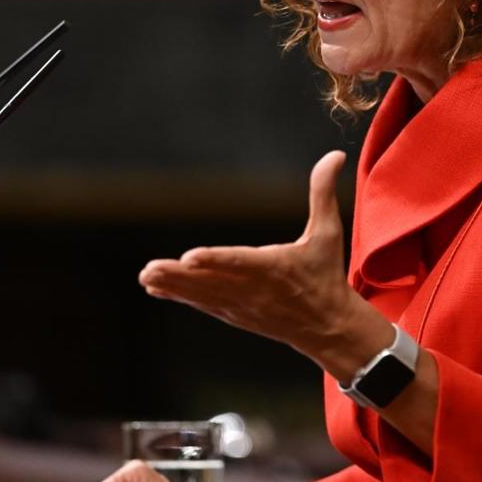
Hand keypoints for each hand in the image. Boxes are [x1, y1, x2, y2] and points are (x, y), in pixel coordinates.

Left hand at [139, 151, 390, 374]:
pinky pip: (203, 304)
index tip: (189, 257)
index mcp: (276, 269)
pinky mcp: (235, 314)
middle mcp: (255, 290)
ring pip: (203, 295)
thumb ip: (323, 193)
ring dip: (173, 286)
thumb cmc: (326, 275)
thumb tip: (334, 154)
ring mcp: (242, 305)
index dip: (215, 260)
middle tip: (149, 269)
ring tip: (146, 275)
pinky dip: (180, 296)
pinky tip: (157, 287)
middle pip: (212, 282)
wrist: (327, 327)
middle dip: (179, 277)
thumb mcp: (328, 233)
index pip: (242, 263)